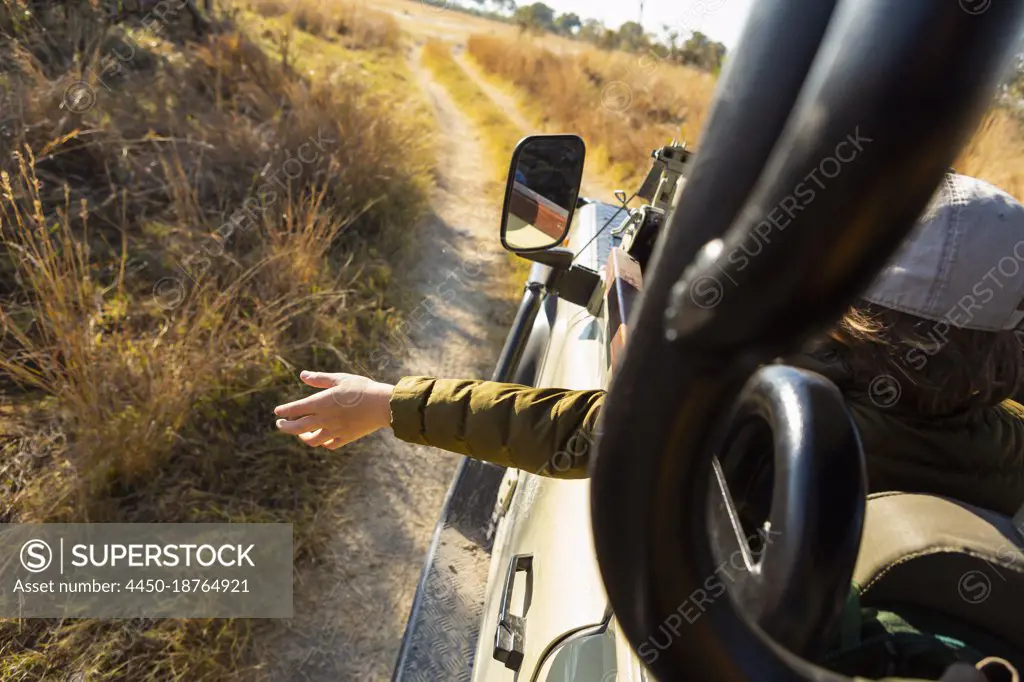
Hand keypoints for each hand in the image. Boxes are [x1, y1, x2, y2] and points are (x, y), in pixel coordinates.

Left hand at [274, 371, 394, 450]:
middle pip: (298, 428)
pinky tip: (321, 438)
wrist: (382, 405)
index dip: (284, 411)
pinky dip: (322, 443)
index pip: (295, 409)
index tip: (277, 412)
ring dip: (302, 437)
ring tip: (300, 434)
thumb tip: (302, 375)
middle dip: (286, 427)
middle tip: (280, 424)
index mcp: (321, 403)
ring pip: (312, 440)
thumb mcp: (340, 379)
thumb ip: (320, 379)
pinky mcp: (346, 437)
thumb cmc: (362, 388)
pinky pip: (329, 444)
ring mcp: (335, 430)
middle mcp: (325, 419)